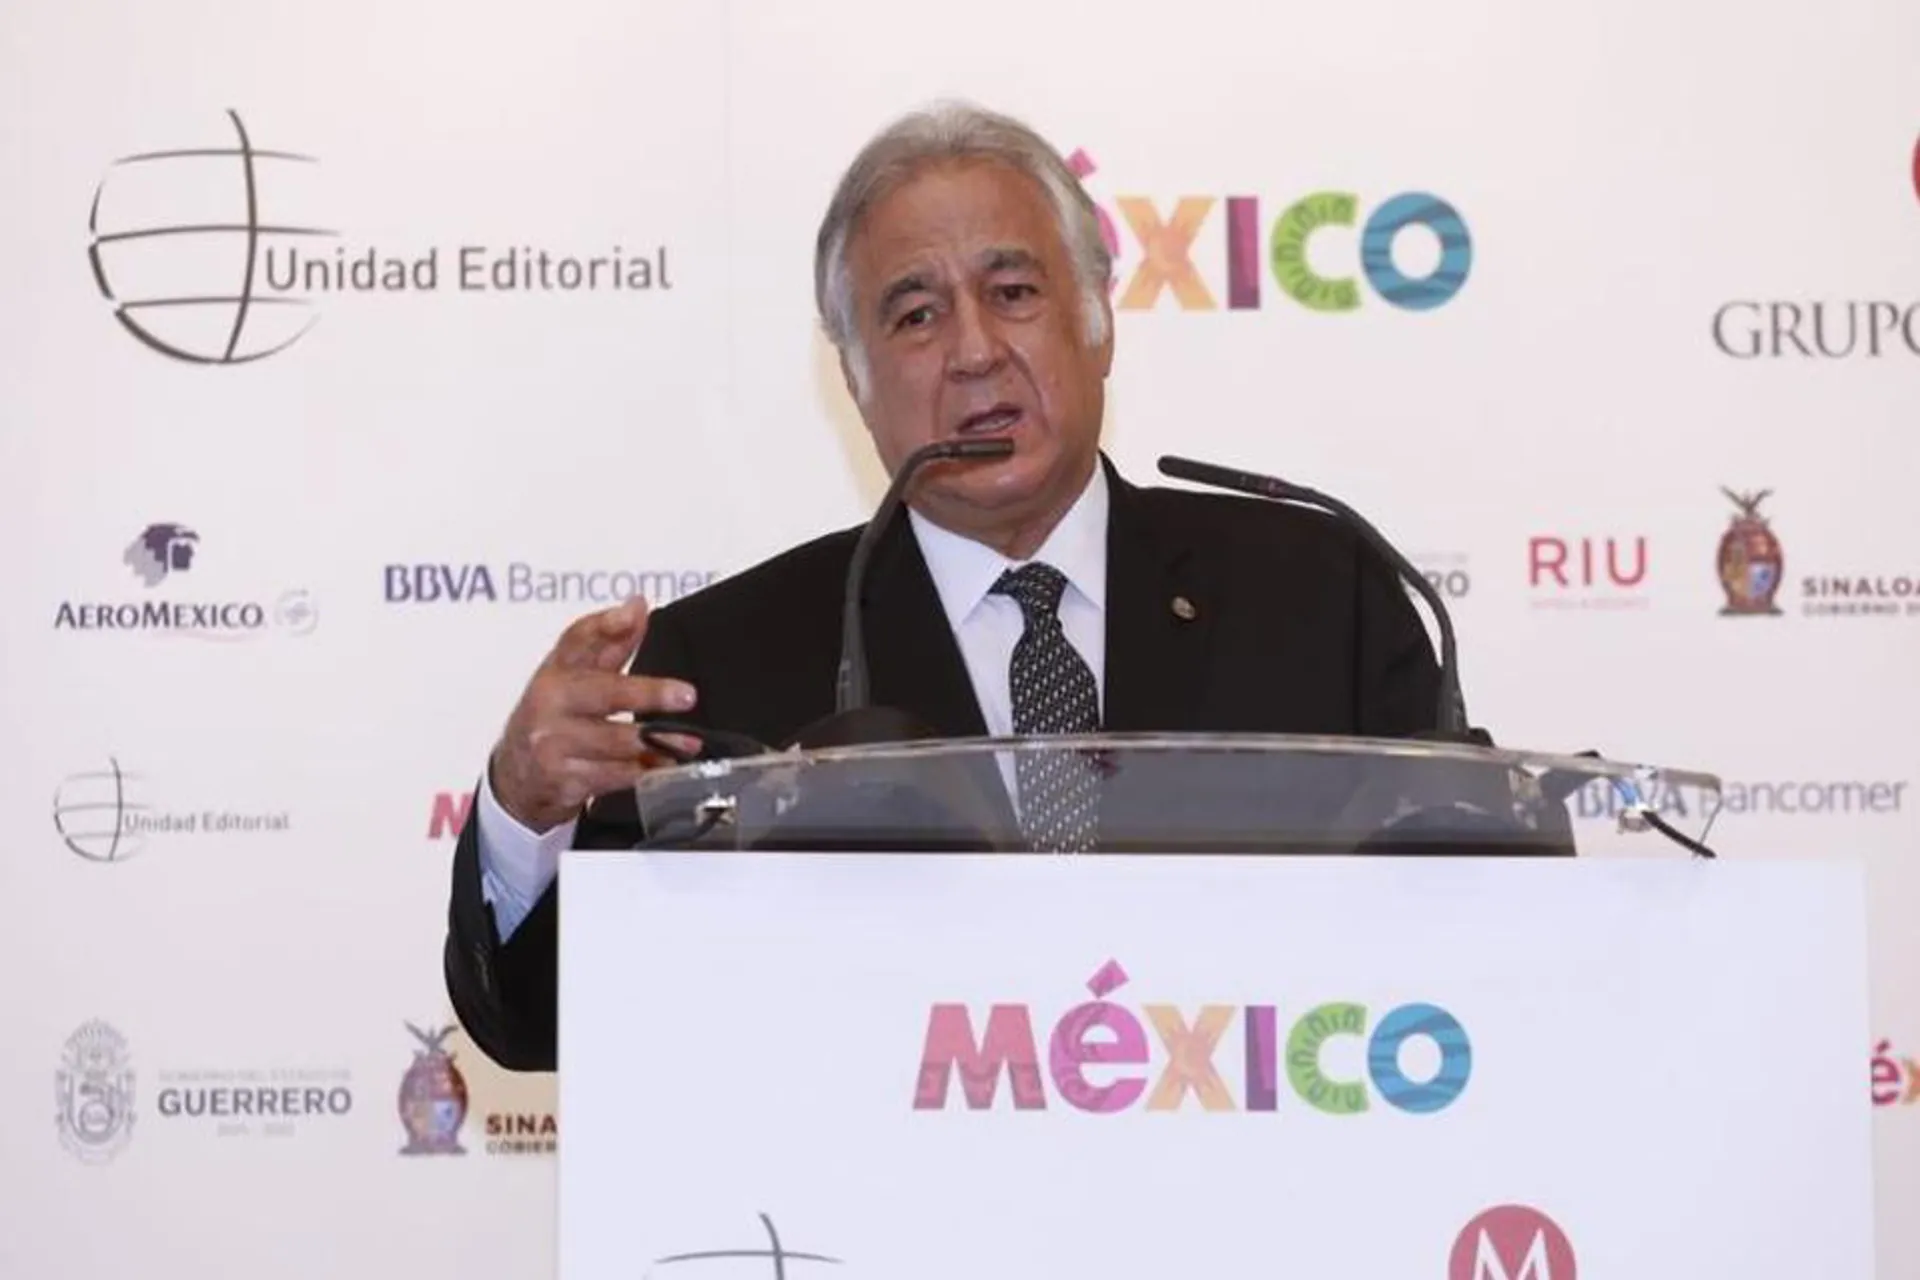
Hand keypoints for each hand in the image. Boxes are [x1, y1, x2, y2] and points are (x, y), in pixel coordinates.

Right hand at [488, 597, 697, 831]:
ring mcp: (553, 744)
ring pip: (614, 740)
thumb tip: (638, 605)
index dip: (606, 625)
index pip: (577, 639)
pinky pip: (613, 776)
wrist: (518, 776)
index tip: (633, 613)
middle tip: (685, 695)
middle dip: (647, 695)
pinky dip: (643, 771)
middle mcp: (549, 704)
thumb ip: (609, 642)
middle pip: (604, 692)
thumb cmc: (553, 717)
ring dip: (657, 743)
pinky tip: (663, 766)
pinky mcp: (563, 780)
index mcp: (554, 672)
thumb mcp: (574, 676)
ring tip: (688, 742)